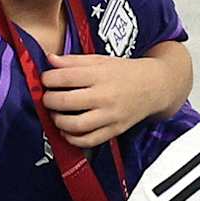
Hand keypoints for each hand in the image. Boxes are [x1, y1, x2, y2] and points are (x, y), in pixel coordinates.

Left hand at [41, 53, 160, 146]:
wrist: (154, 87)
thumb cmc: (124, 72)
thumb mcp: (100, 60)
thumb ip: (73, 60)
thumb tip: (49, 60)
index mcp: (100, 75)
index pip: (64, 78)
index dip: (48, 79)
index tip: (45, 80)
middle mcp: (105, 96)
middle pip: (65, 102)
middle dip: (48, 100)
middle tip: (48, 97)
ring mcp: (110, 116)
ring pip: (74, 125)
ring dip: (57, 121)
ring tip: (56, 114)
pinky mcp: (114, 131)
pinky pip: (88, 141)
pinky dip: (73, 139)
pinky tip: (67, 130)